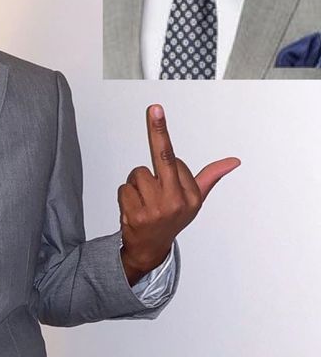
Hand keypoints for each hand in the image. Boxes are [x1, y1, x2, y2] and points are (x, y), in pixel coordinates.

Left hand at [118, 104, 239, 285]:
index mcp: (192, 195)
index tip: (156, 110)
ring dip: (136, 184)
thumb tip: (233, 161)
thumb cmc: (172, 218)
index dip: (163, 159)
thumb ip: (210, 177)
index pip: (173, 159)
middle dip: (158, 131)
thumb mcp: (195, 199)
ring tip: (143, 201)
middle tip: (154, 108)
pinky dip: (125, 195)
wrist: (151, 248)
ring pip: (137, 174)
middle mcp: (176, 202)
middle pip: (163, 158)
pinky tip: (134, 209)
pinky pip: (124, 188)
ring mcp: (156, 209)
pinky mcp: (136, 215)